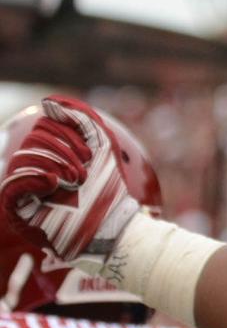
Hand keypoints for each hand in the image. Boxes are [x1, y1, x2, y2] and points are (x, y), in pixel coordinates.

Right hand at [0, 96, 142, 267]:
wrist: (113, 224)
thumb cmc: (107, 187)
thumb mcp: (100, 145)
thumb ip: (80, 119)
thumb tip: (48, 103)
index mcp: (49, 153)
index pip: (42, 129)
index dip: (64, 134)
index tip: (89, 155)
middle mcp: (33, 169)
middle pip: (32, 142)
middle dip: (62, 151)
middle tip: (83, 173)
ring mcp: (24, 190)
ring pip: (22, 159)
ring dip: (54, 165)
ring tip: (76, 181)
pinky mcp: (19, 210)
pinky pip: (12, 185)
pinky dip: (32, 177)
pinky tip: (54, 183)